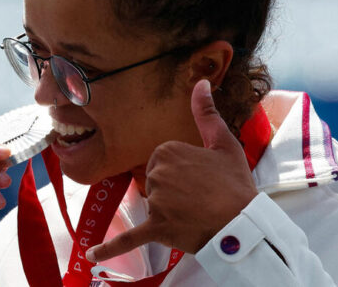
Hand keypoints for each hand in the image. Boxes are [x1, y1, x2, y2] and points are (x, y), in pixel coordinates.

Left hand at [87, 79, 257, 261]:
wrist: (244, 223)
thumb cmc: (235, 183)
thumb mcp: (224, 143)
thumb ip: (206, 112)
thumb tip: (202, 82)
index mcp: (167, 150)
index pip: (162, 160)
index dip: (182, 171)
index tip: (201, 178)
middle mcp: (157, 173)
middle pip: (155, 182)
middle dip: (173, 191)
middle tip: (201, 197)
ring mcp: (155, 202)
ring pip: (152, 205)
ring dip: (168, 212)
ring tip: (195, 214)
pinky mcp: (156, 228)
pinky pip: (129, 238)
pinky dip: (110, 248)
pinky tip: (93, 255)